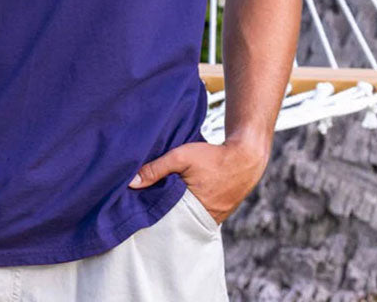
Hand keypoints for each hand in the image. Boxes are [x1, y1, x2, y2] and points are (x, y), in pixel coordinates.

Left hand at [127, 135, 270, 225]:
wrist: (245, 159)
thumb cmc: (213, 157)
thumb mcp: (182, 157)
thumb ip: (157, 169)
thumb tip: (131, 183)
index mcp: (191, 209)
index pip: (163, 218)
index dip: (149, 212)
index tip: (135, 206)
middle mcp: (202, 219)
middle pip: (173, 220)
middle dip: (160, 213)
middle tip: (143, 204)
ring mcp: (211, 219)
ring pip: (185, 217)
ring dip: (174, 209)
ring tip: (159, 199)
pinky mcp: (217, 214)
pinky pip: (197, 214)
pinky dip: (187, 207)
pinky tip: (178, 197)